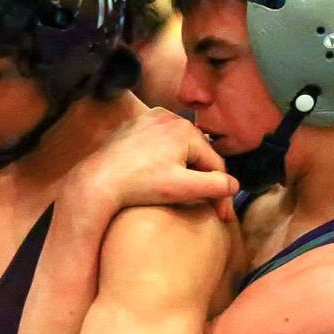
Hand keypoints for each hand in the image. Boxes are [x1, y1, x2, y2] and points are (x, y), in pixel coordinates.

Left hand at [76, 107, 238, 219]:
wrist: (97, 180)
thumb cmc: (139, 185)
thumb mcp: (182, 189)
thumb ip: (213, 186)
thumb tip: (235, 186)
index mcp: (187, 130)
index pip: (215, 164)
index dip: (221, 192)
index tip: (222, 216)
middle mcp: (171, 117)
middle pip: (197, 154)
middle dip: (203, 179)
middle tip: (205, 206)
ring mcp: (150, 118)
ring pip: (179, 148)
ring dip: (185, 168)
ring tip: (185, 193)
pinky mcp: (135, 125)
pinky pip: (160, 143)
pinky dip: (166, 159)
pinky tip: (161, 177)